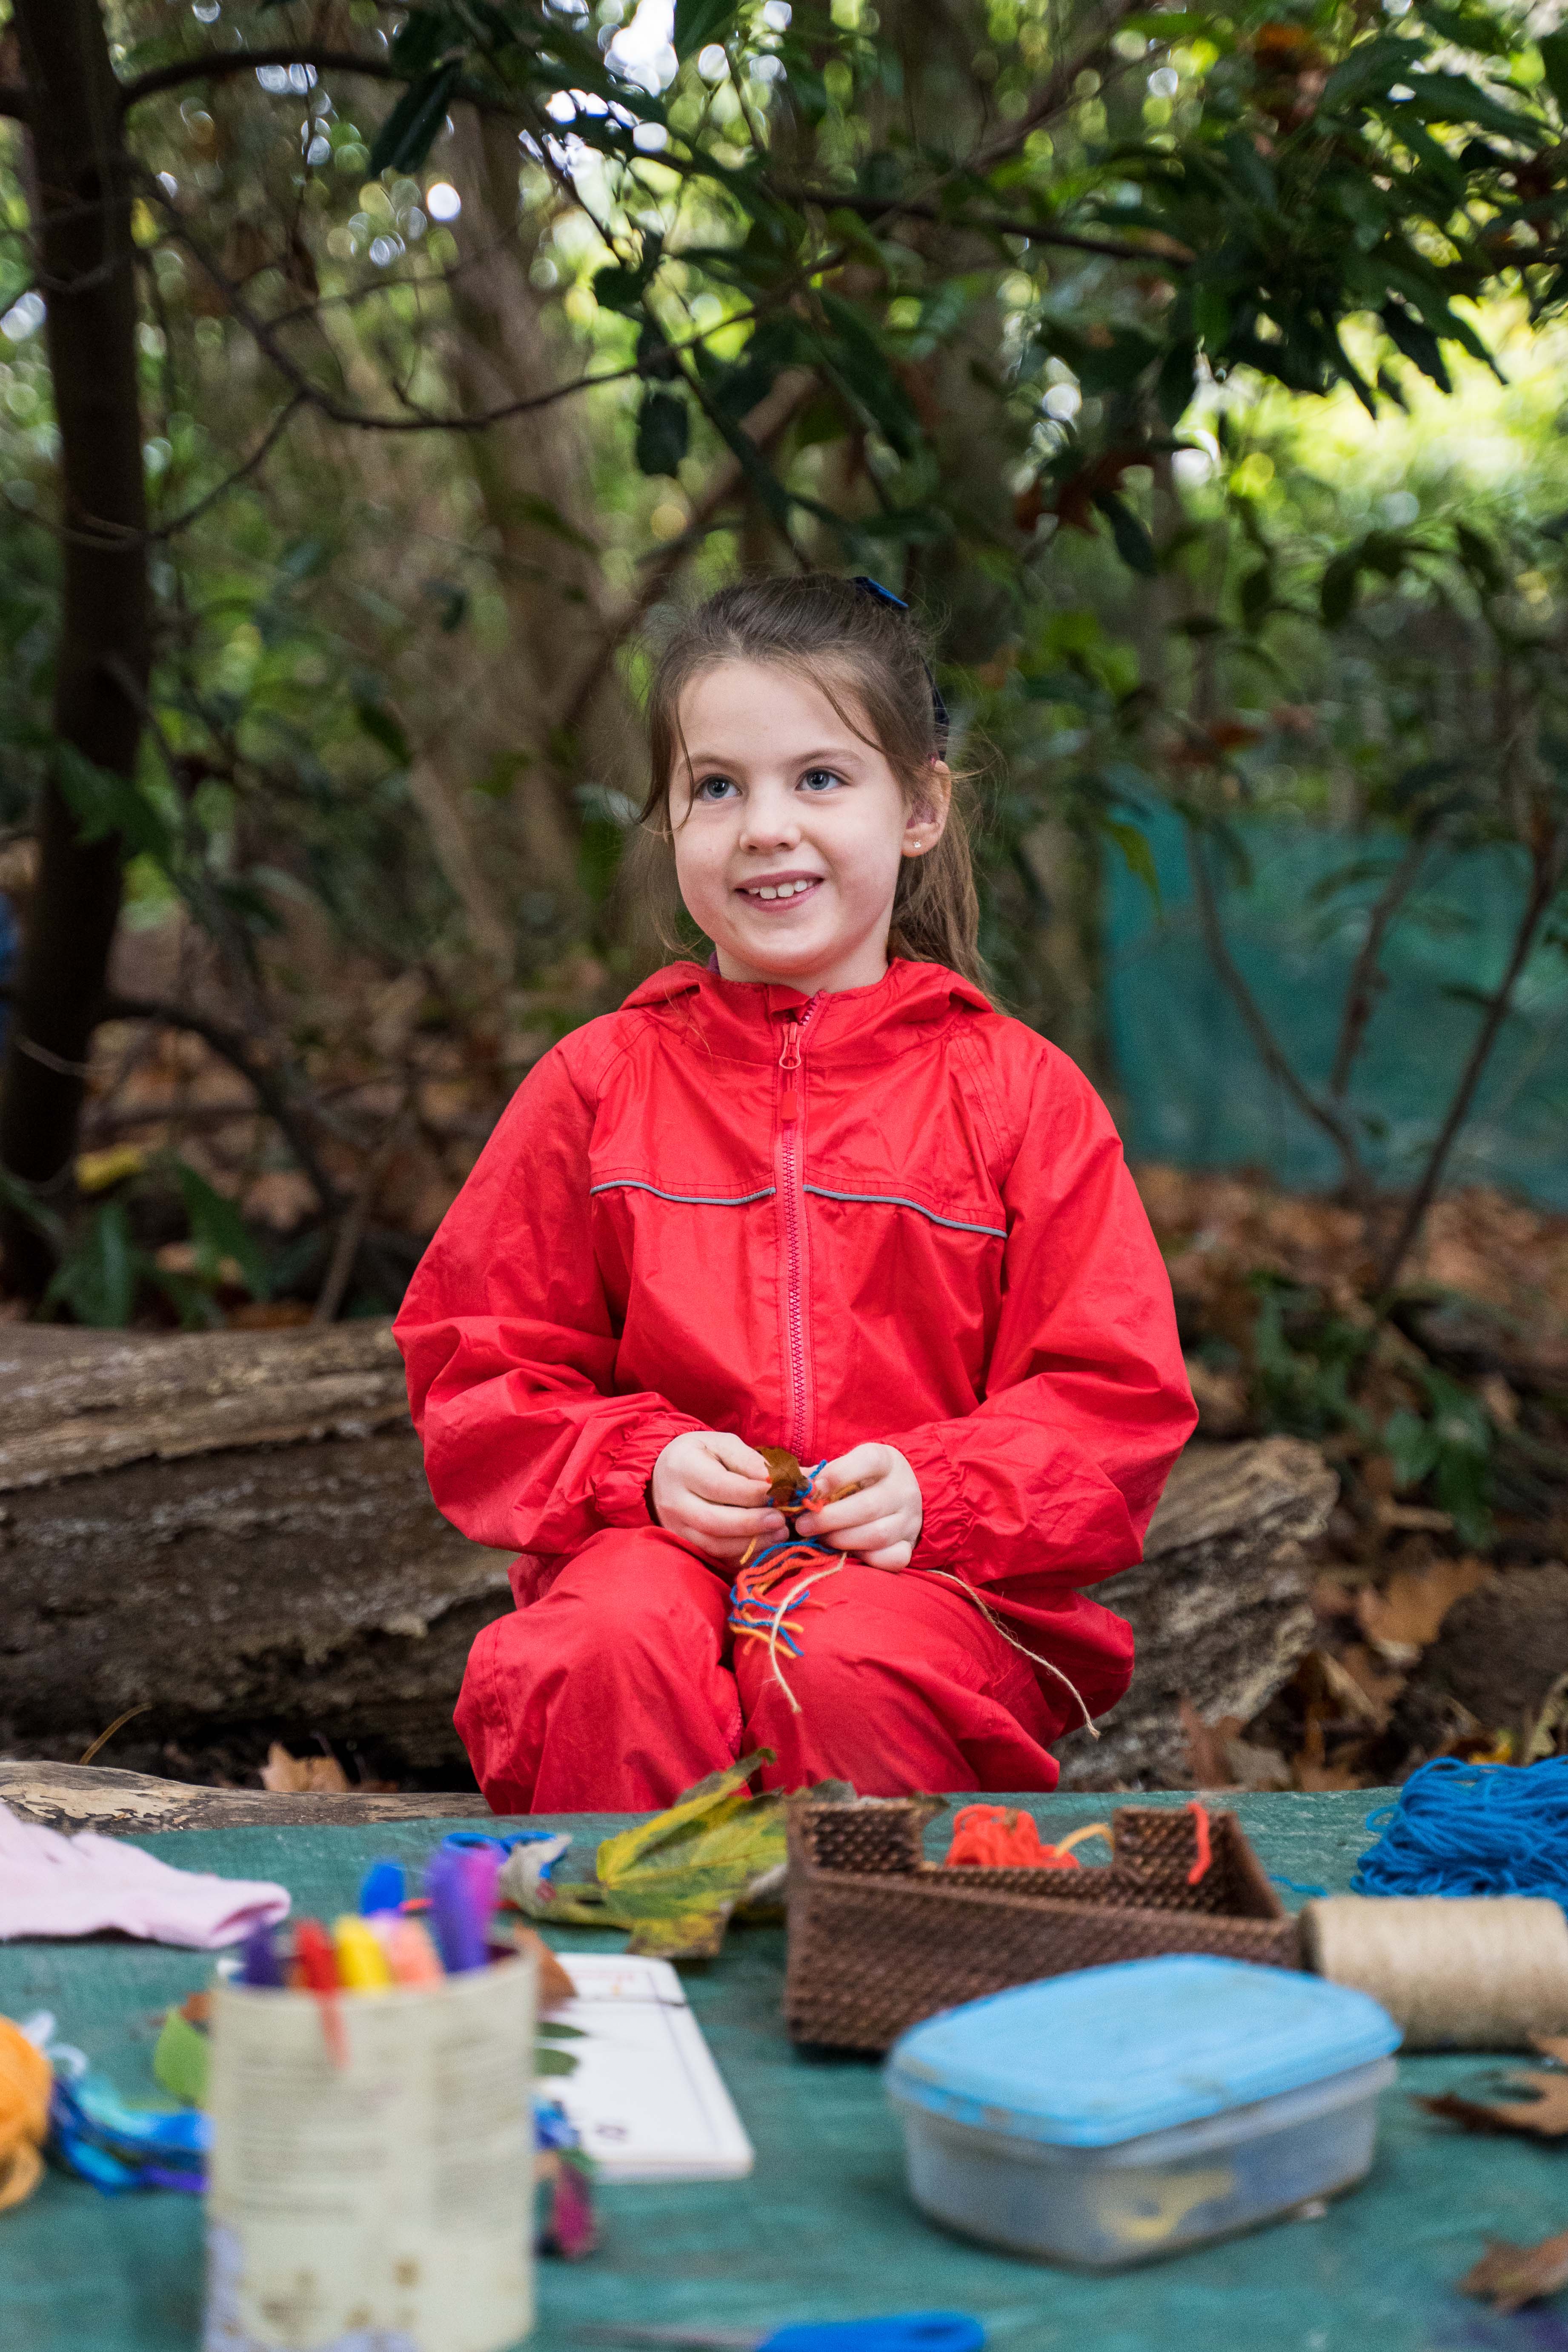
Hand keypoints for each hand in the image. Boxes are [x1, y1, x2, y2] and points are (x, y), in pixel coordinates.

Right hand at [650, 1430, 785, 1564]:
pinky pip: (716, 1556)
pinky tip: (765, 1545)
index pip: (720, 1487)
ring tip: (779, 1533)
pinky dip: (743, 1555)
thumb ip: (752, 1462)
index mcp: (683, 1468)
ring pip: (714, 1544)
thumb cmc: (701, 1455)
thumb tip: (788, 1479)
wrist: (665, 1472)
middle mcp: (675, 1502)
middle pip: (714, 1521)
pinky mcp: (685, 1544)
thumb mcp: (724, 1445)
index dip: (753, 1494)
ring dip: (751, 1543)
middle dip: (752, 1523)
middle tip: (782, 1520)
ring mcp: (676, 1527)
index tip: (783, 1493)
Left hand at [796, 1443, 922, 1570]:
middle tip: (803, 1525)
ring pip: (878, 1535)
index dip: (838, 1475)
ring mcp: (910, 1519)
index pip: (869, 1461)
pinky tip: (850, 1553)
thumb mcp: (846, 1467)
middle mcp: (903, 1489)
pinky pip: (894, 1558)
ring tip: (822, 1539)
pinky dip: (868, 1559)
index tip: (813, 1488)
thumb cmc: (861, 1479)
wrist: (898, 1493)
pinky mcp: (910, 1544)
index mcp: (887, 1461)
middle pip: (868, 1506)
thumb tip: (796, 1489)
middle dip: (829, 1519)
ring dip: (842, 1540)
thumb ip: (821, 1477)